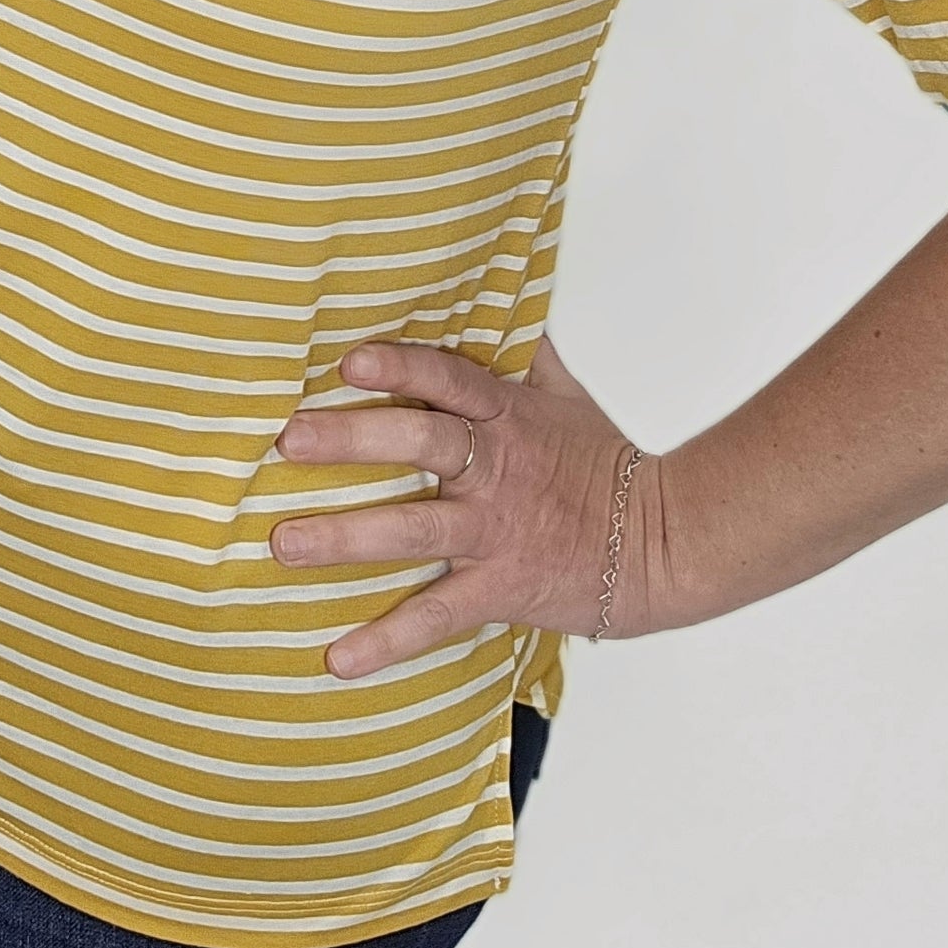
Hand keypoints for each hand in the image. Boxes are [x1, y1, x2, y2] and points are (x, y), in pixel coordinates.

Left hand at [273, 335, 654, 676]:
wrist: (663, 542)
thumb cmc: (604, 462)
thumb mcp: (565, 396)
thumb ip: (521, 351)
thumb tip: (496, 289)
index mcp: (508, 417)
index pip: (450, 381)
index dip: (402, 369)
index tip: (349, 361)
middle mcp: (496, 471)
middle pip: (422, 447)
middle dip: (352, 441)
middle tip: (287, 440)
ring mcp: (496, 533)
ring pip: (415, 532)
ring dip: (345, 538)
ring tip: (283, 543)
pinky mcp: (500, 590)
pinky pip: (438, 617)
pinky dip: (387, 640)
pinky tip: (336, 658)